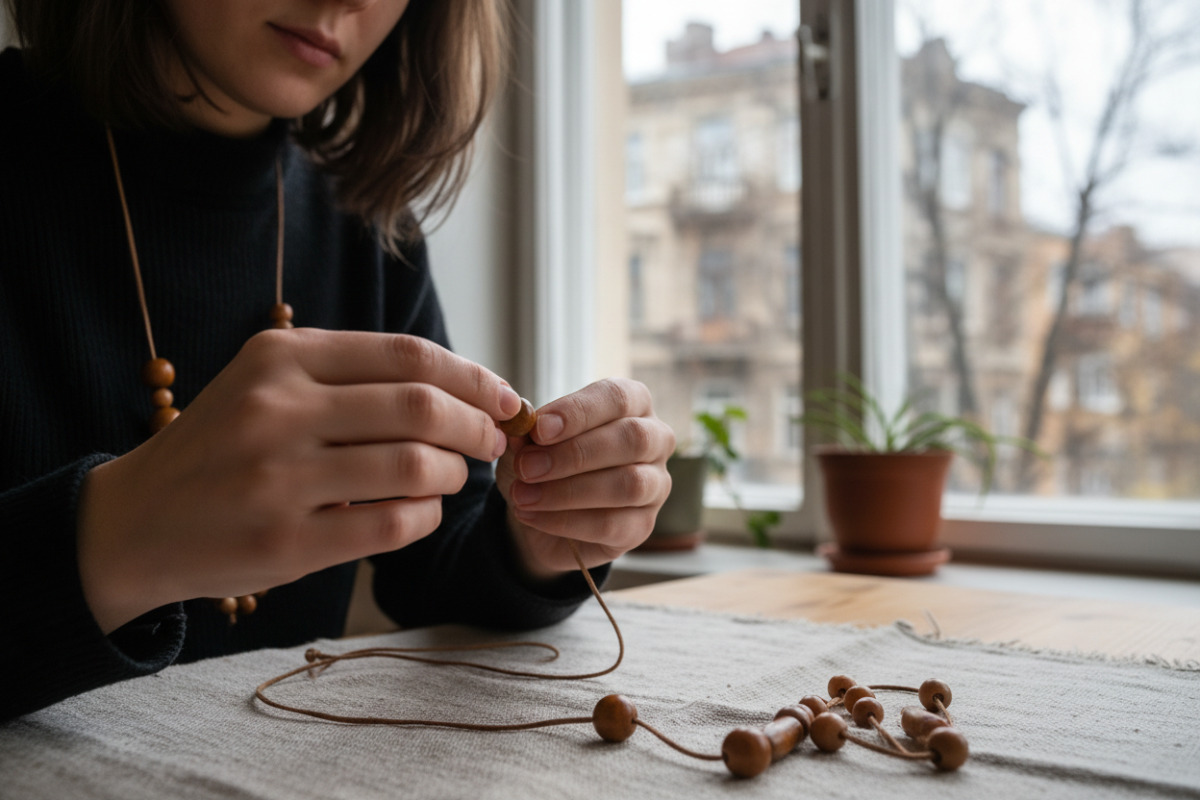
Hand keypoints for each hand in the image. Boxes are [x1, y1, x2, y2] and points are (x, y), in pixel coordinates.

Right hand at [77, 329, 522, 632]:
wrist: (137, 522)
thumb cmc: (224, 445)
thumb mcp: (268, 383)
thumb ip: (350, 374)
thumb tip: (465, 386)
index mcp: (280, 358)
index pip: (407, 356)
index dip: (473, 377)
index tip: (505, 398)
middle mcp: (278, 410)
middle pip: (421, 407)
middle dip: (476, 426)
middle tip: (491, 442)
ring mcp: (278, 478)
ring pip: (414, 467)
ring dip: (454, 473)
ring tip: (454, 476)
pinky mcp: (284, 542)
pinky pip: (392, 525)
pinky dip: (425, 517)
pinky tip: (421, 511)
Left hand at [495, 378, 674, 579]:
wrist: (540, 514)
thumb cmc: (542, 462)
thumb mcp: (528, 441)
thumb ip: (527, 431)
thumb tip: (523, 427)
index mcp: (633, 403)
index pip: (618, 397)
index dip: (579, 412)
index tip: (539, 429)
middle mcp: (655, 440)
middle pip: (632, 439)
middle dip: (575, 454)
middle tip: (527, 467)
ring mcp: (655, 485)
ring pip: (628, 485)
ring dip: (568, 491)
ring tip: (523, 496)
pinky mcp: (642, 525)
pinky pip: (612, 524)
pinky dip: (566, 521)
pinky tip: (532, 516)